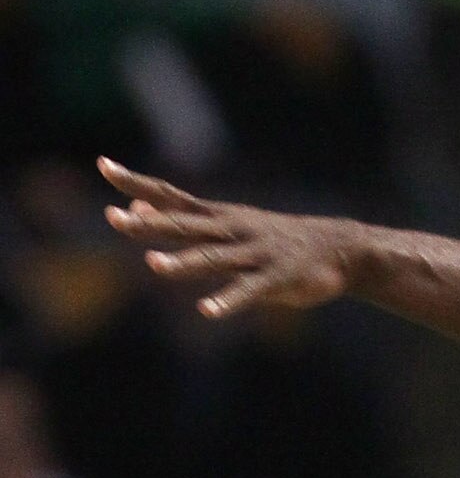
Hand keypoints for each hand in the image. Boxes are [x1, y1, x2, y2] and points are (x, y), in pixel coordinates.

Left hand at [100, 159, 357, 318]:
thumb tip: (136, 205)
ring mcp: (253, 254)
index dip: (135, 181)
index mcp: (217, 216)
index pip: (168, 195)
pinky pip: (246, 291)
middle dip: (149, 223)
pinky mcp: (275, 280)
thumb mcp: (227, 223)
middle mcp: (231, 229)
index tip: (103, 165)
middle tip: (115, 219)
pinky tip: (206, 312)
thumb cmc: (274, 239)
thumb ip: (181, 218)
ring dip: (183, 261)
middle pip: (183, 224)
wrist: (337, 248)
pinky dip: (226, 301)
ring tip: (153, 264)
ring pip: (212, 257)